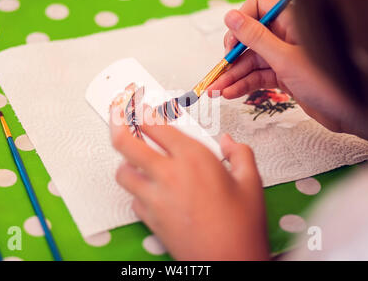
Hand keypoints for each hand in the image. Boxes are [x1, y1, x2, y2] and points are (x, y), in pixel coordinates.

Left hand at [110, 106, 268, 260]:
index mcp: (193, 158)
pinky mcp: (149, 219)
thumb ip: (239, 153)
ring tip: (137, 159)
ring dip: (127, 162)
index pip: (154, 125)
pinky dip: (138, 191)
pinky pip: (133, 199)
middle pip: (125, 143)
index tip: (137, 104)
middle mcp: (168, 174)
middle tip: (116, 116)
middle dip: (116, 124)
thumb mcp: (251, 182)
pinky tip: (151, 190)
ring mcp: (154, 198)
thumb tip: (228, 141)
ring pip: (122, 172)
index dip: (141, 110)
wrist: (229, 263)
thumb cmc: (241, 227)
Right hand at [208, 0, 352, 132]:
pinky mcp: (283, 76)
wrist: (349, 111)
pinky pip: (257, 77)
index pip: (257, 8)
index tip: (232, 43)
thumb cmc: (328, 81)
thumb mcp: (285, 58)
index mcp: (290, 22)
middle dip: (230, 58)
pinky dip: (243, 86)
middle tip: (218, 73)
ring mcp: (284, 57)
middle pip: (249, 40)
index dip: (240, 23)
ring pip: (250, 62)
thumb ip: (256, 38)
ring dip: (232, 76)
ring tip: (215, 90)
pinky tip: (230, 93)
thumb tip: (232, 17)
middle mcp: (285, 36)